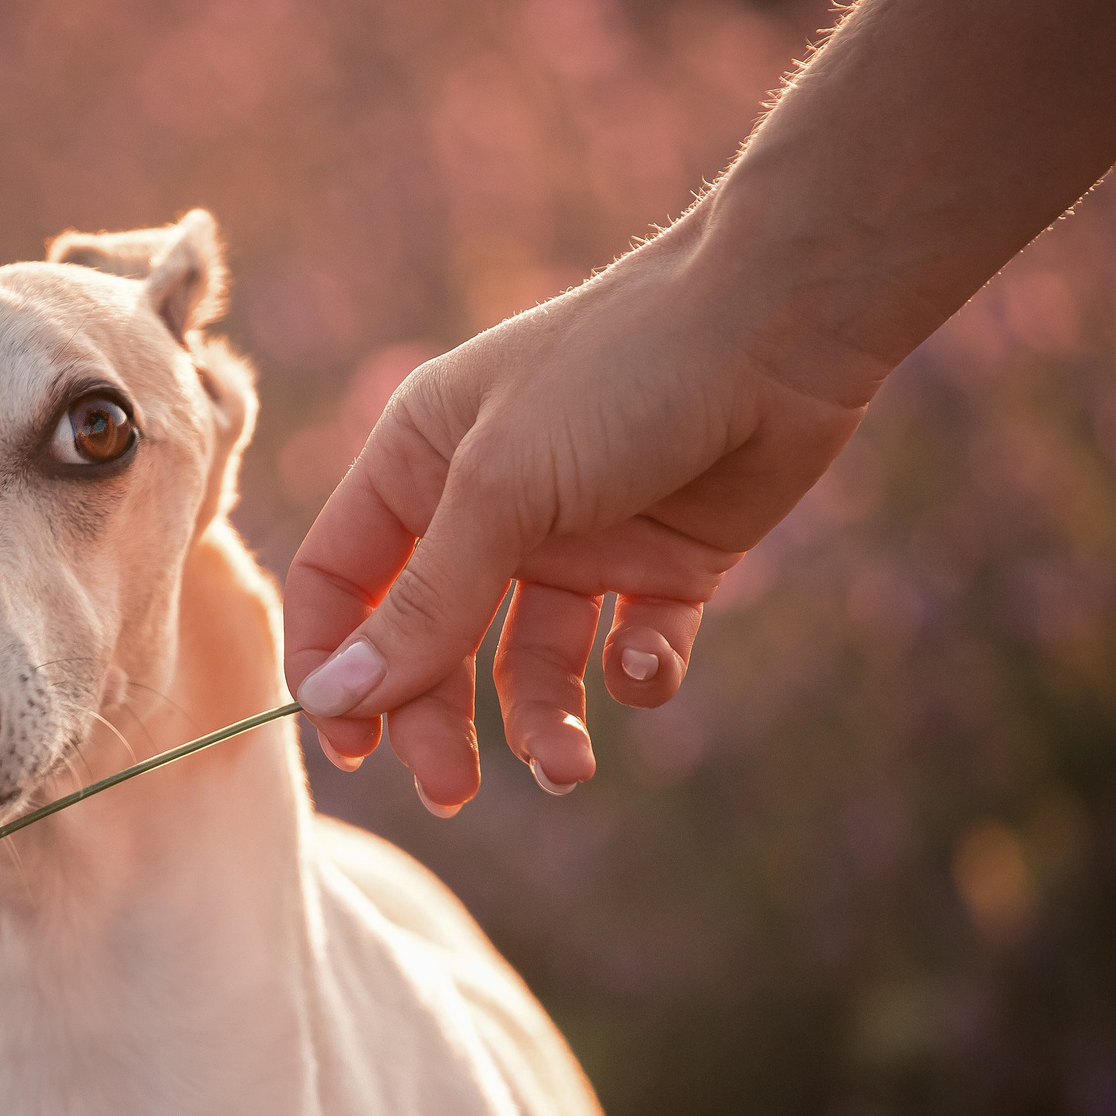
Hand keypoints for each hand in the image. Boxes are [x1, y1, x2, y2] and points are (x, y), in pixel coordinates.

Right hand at [281, 209, 883, 810]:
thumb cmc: (618, 375)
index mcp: (420, 464)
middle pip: (430, 644)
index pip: (343, 583)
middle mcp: (489, 508)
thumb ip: (422, 605)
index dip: (336, 664)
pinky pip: (628, 654)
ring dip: (540, 722)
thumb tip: (332, 700)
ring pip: (529, 666)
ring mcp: (578, 543)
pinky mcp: (662, 569)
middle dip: (438, 721)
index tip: (349, 747)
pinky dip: (637, 674)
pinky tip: (648, 657)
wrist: (782, 325)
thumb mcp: (500, 490)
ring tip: (567, 767)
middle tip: (455, 790)